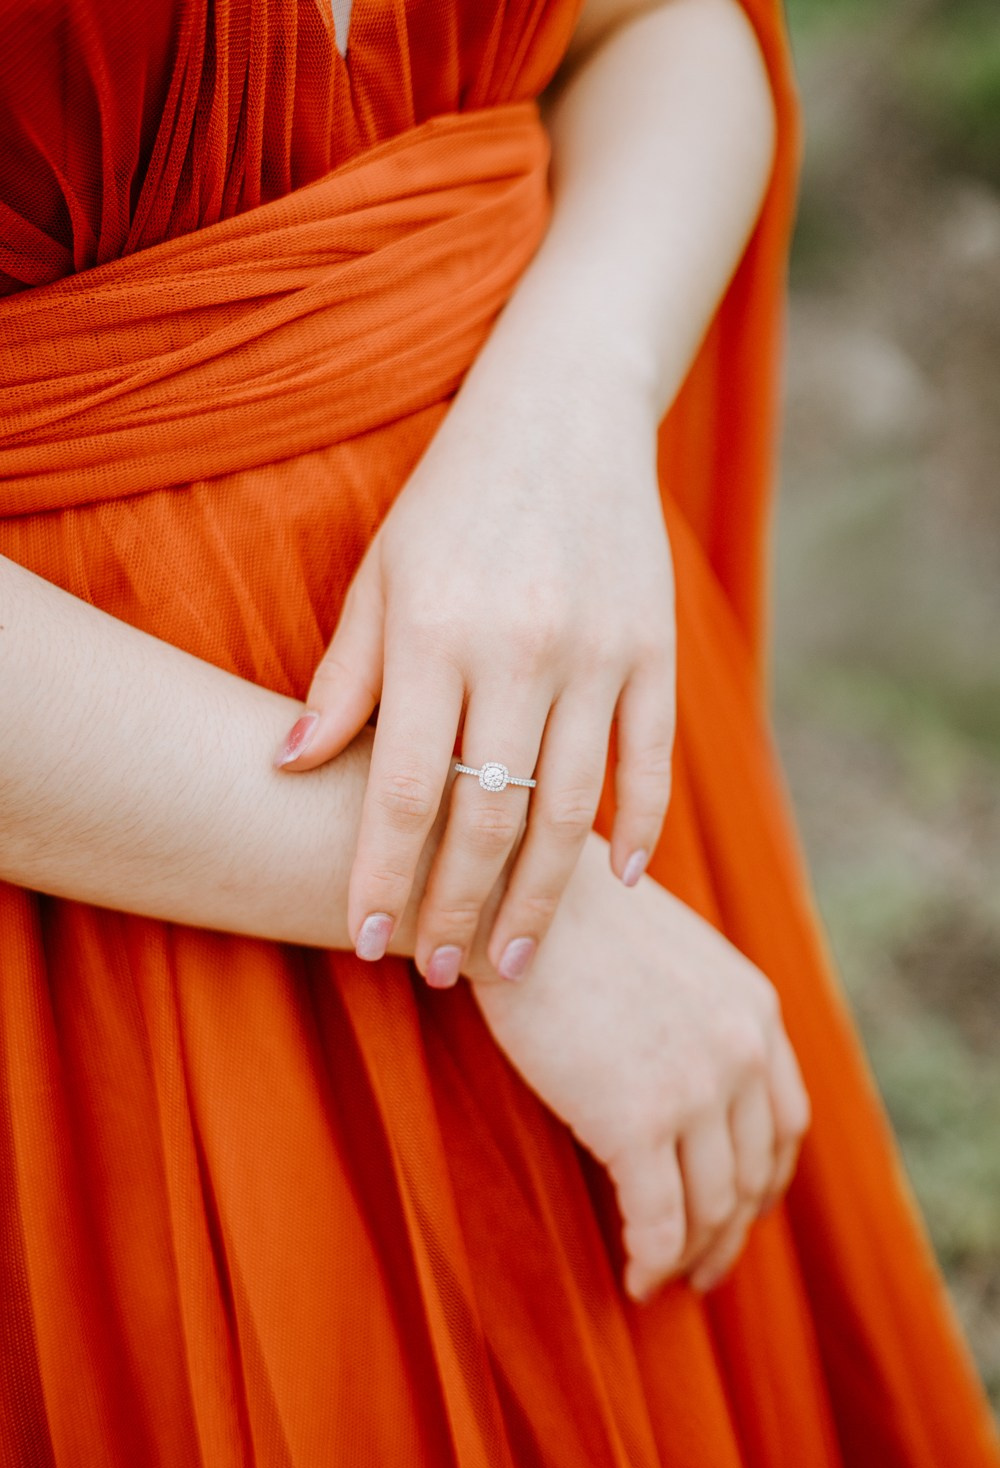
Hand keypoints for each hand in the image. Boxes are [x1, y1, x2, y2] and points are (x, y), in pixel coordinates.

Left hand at [273, 351, 675, 987]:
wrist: (563, 416)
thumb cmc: (450, 501)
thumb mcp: (380, 575)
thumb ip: (344, 679)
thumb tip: (289, 770)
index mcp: (435, 634)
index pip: (400, 790)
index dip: (382, 877)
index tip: (368, 946)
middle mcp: (521, 649)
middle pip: (488, 816)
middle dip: (457, 907)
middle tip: (437, 969)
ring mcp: (600, 652)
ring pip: (572, 808)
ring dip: (543, 896)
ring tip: (514, 958)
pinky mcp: (656, 650)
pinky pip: (649, 762)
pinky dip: (637, 828)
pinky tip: (617, 882)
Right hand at [465, 832, 811, 1300]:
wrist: (516, 900)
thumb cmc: (570, 920)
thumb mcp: (667, 954)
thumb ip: (699, 1010)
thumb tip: (686, 1070)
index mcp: (755, 1008)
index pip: (786, 1120)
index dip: (767, 1178)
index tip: (743, 1210)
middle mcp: (742, 1050)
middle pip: (754, 1173)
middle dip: (732, 1231)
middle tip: (706, 1268)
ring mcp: (696, 1088)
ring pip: (710, 1207)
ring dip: (692, 1256)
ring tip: (663, 1280)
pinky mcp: (637, 1121)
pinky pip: (657, 1220)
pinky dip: (652, 1260)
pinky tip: (635, 1279)